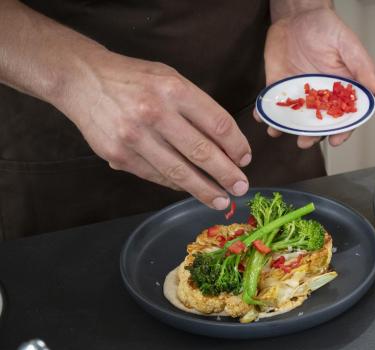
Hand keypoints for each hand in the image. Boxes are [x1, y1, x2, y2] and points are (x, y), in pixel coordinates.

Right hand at [57, 50, 251, 209]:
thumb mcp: (170, 79)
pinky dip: (177, 185)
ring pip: (179, 172)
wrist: (82, 79)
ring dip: (205, 190)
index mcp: (174, 89)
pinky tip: (191, 190)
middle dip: (227, 175)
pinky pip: (157, 176)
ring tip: (222, 200)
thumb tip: (226, 146)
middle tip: (241, 188)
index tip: (245, 159)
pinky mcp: (118, 155)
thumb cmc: (135, 79)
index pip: (218, 124)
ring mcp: (134, 136)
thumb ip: (197, 108)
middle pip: (202, 152)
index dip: (237, 146)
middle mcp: (155, 112)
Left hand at [257, 6, 374, 148]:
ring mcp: (298, 94)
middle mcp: (320, 97)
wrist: (298, 16)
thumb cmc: (327, 28)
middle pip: (317, 124)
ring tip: (277, 132)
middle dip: (310, 136)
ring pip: (294, 119)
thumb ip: (363, 67)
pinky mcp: (279, 88)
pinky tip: (261, 116)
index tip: (335, 141)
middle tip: (303, 142)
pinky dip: (265, 113)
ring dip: (285, 128)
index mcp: (340, 91)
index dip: (341, 131)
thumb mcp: (348, 44)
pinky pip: (273, 105)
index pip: (344, 117)